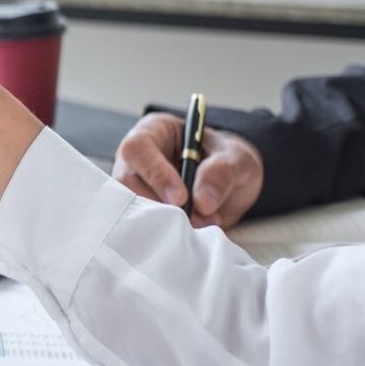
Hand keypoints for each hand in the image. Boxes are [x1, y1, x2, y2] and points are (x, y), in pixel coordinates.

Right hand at [113, 113, 264, 228]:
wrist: (232, 186)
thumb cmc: (228, 161)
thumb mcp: (236, 158)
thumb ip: (222, 172)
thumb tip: (203, 201)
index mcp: (154, 132)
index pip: (138, 148)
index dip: (156, 173)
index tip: (181, 198)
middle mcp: (136, 161)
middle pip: (127, 183)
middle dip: (160, 204)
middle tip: (194, 219)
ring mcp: (135, 188)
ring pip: (132, 208)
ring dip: (164, 221)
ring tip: (198, 225)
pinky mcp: (141, 213)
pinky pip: (142, 224)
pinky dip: (164, 232)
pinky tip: (187, 233)